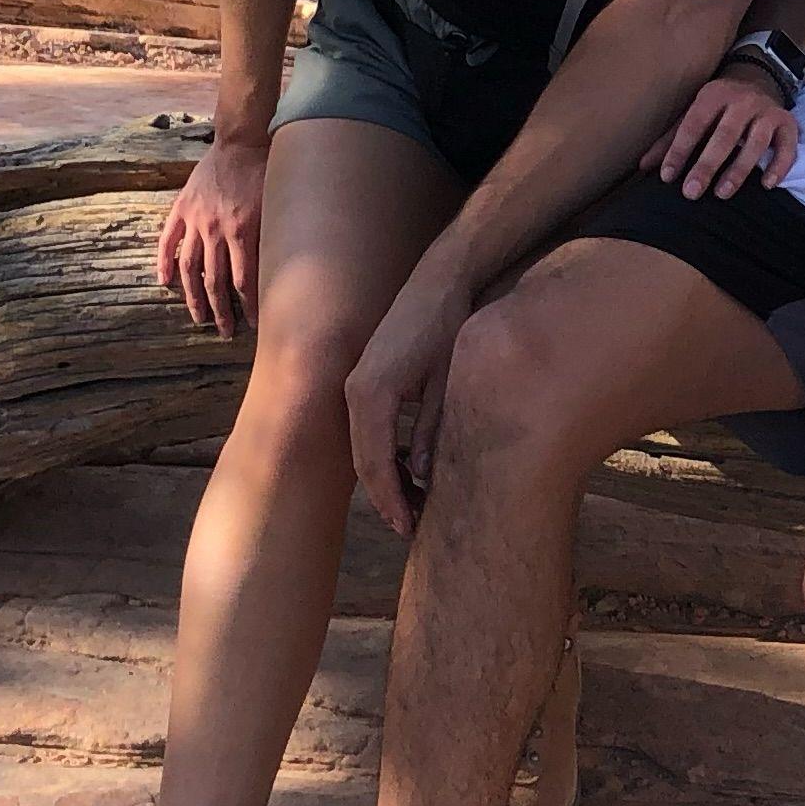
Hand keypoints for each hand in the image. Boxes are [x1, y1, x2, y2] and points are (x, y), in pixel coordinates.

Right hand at [156, 132, 266, 336]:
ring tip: (200, 318)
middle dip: (221, 312)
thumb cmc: (267, 172)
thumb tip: (281, 270)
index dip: (249, 306)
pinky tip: (165, 283)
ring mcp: (196, 220)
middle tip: (226, 332)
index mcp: (243, 230)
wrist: (242, 140)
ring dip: (194, 297)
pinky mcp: (182, 208)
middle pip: (215, 282)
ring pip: (190, 268)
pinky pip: (168, 241)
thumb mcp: (278, 205)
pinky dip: (164, 263)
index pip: (244, 281)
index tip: (255, 323)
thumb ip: (274, 237)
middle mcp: (217, 230)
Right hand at [344, 264, 471, 537]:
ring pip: (363, 444)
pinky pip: (368, 426)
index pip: (373, 462)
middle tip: (410, 527)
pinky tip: (407, 470)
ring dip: (383, 476)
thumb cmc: (448, 325)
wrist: (442, 278)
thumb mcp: (448, 383)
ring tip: (412, 505)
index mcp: (372, 393)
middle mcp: (355, 389)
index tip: (408, 528)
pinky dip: (382, 452)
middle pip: (362, 458)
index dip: (390, 501)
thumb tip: (419, 476)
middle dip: (385, 496)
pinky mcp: (367, 376)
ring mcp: (357, 381)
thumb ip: (432, 431)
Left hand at [649, 71, 798, 201]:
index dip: (680, 151)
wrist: (758, 79)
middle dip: (707, 165)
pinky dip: (779, 165)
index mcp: (713, 94)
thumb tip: (643, 167)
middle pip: (725, 135)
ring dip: (739, 169)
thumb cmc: (719, 106)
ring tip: (722, 193)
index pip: (694, 125)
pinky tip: (766, 185)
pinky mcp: (787, 122)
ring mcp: (767, 111)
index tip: (667, 176)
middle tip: (691, 192)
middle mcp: (742, 100)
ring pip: (756, 142)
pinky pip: (787, 146)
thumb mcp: (693, 114)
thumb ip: (670, 139)